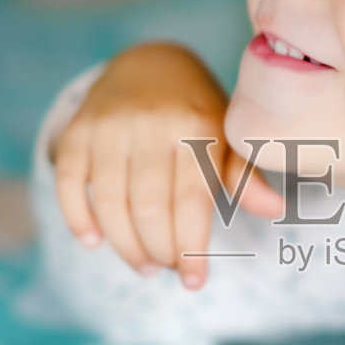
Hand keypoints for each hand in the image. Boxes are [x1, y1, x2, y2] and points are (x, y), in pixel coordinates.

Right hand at [49, 41, 285, 288]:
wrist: (147, 63)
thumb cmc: (196, 112)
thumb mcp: (227, 136)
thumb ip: (245, 175)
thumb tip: (275, 209)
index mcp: (195, 127)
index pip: (191, 203)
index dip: (190, 250)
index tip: (195, 281)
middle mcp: (149, 124)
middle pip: (148, 210)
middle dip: (159, 253)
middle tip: (168, 268)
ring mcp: (108, 126)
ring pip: (109, 204)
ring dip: (125, 247)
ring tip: (143, 265)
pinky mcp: (76, 131)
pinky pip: (68, 183)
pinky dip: (78, 219)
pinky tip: (94, 242)